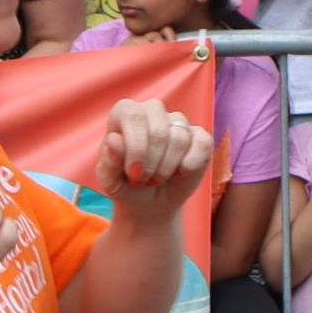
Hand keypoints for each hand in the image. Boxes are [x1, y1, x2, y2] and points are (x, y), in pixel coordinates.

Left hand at [97, 95, 211, 218]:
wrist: (148, 202)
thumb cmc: (124, 185)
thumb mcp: (110, 181)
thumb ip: (109, 161)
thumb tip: (114, 139)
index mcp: (125, 113)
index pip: (132, 116)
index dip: (135, 147)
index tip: (133, 173)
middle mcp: (152, 111)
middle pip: (158, 131)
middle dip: (151, 164)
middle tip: (143, 179)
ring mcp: (177, 122)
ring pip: (179, 138)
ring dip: (167, 168)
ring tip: (156, 178)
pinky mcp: (199, 137)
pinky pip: (202, 143)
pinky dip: (190, 164)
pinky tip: (179, 173)